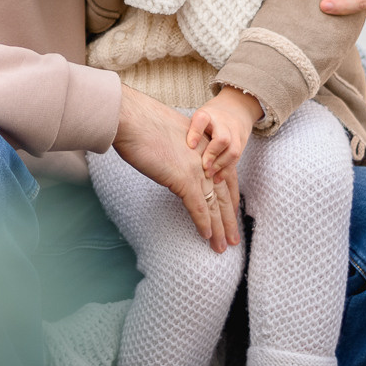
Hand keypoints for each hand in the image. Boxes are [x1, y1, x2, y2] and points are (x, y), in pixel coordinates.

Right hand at [113, 86, 239, 251]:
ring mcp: (195, 169)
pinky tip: (206, 237)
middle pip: (222, 194)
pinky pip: (198, 207)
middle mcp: (204, 159)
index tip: (232, 213)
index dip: (229, 198)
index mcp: (203, 147)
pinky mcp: (183, 179)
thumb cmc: (142, 123)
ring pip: (213, 205)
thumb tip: (173, 160)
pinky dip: (203, 224)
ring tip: (222, 246)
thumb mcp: (169, 135)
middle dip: (228, 219)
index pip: (224, 178)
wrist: (132, 118)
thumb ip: (179, 150)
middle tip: (234, 238)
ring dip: (219, 228)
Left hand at [188, 86, 261, 177]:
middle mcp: (223, 122)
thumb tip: (172, 153)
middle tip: (204, 166)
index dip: (196, 133)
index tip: (190, 146)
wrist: (235, 108)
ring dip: (220, 165)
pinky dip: (226, 170)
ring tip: (208, 175)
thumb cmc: (209, 118)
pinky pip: (236, 158)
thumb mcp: (198, 117)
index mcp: (208, 114)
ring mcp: (234, 132)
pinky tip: (217, 178)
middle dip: (213, 155)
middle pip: (222, 138)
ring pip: (233, 150)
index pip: (202, 120)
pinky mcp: (241, 142)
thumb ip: (190, 131)